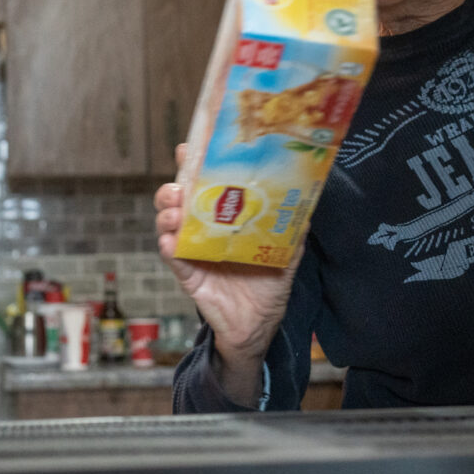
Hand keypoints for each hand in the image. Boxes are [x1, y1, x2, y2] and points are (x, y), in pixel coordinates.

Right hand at [155, 144, 300, 403]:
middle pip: (178, 201)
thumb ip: (292, 232)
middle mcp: (203, 230)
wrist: (258, 324)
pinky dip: (168, 247)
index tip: (187, 149)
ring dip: (166, 214)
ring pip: (168, 225)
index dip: (193, 166)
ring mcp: (192, 250)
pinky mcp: (187, 274)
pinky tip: (170, 241)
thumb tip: (307, 208)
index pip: (205, 186)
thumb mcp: (285, 254)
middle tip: (179, 188)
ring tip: (174, 212)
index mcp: (225, 218)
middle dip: (172, 189)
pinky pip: (172, 257)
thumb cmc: (269, 285)